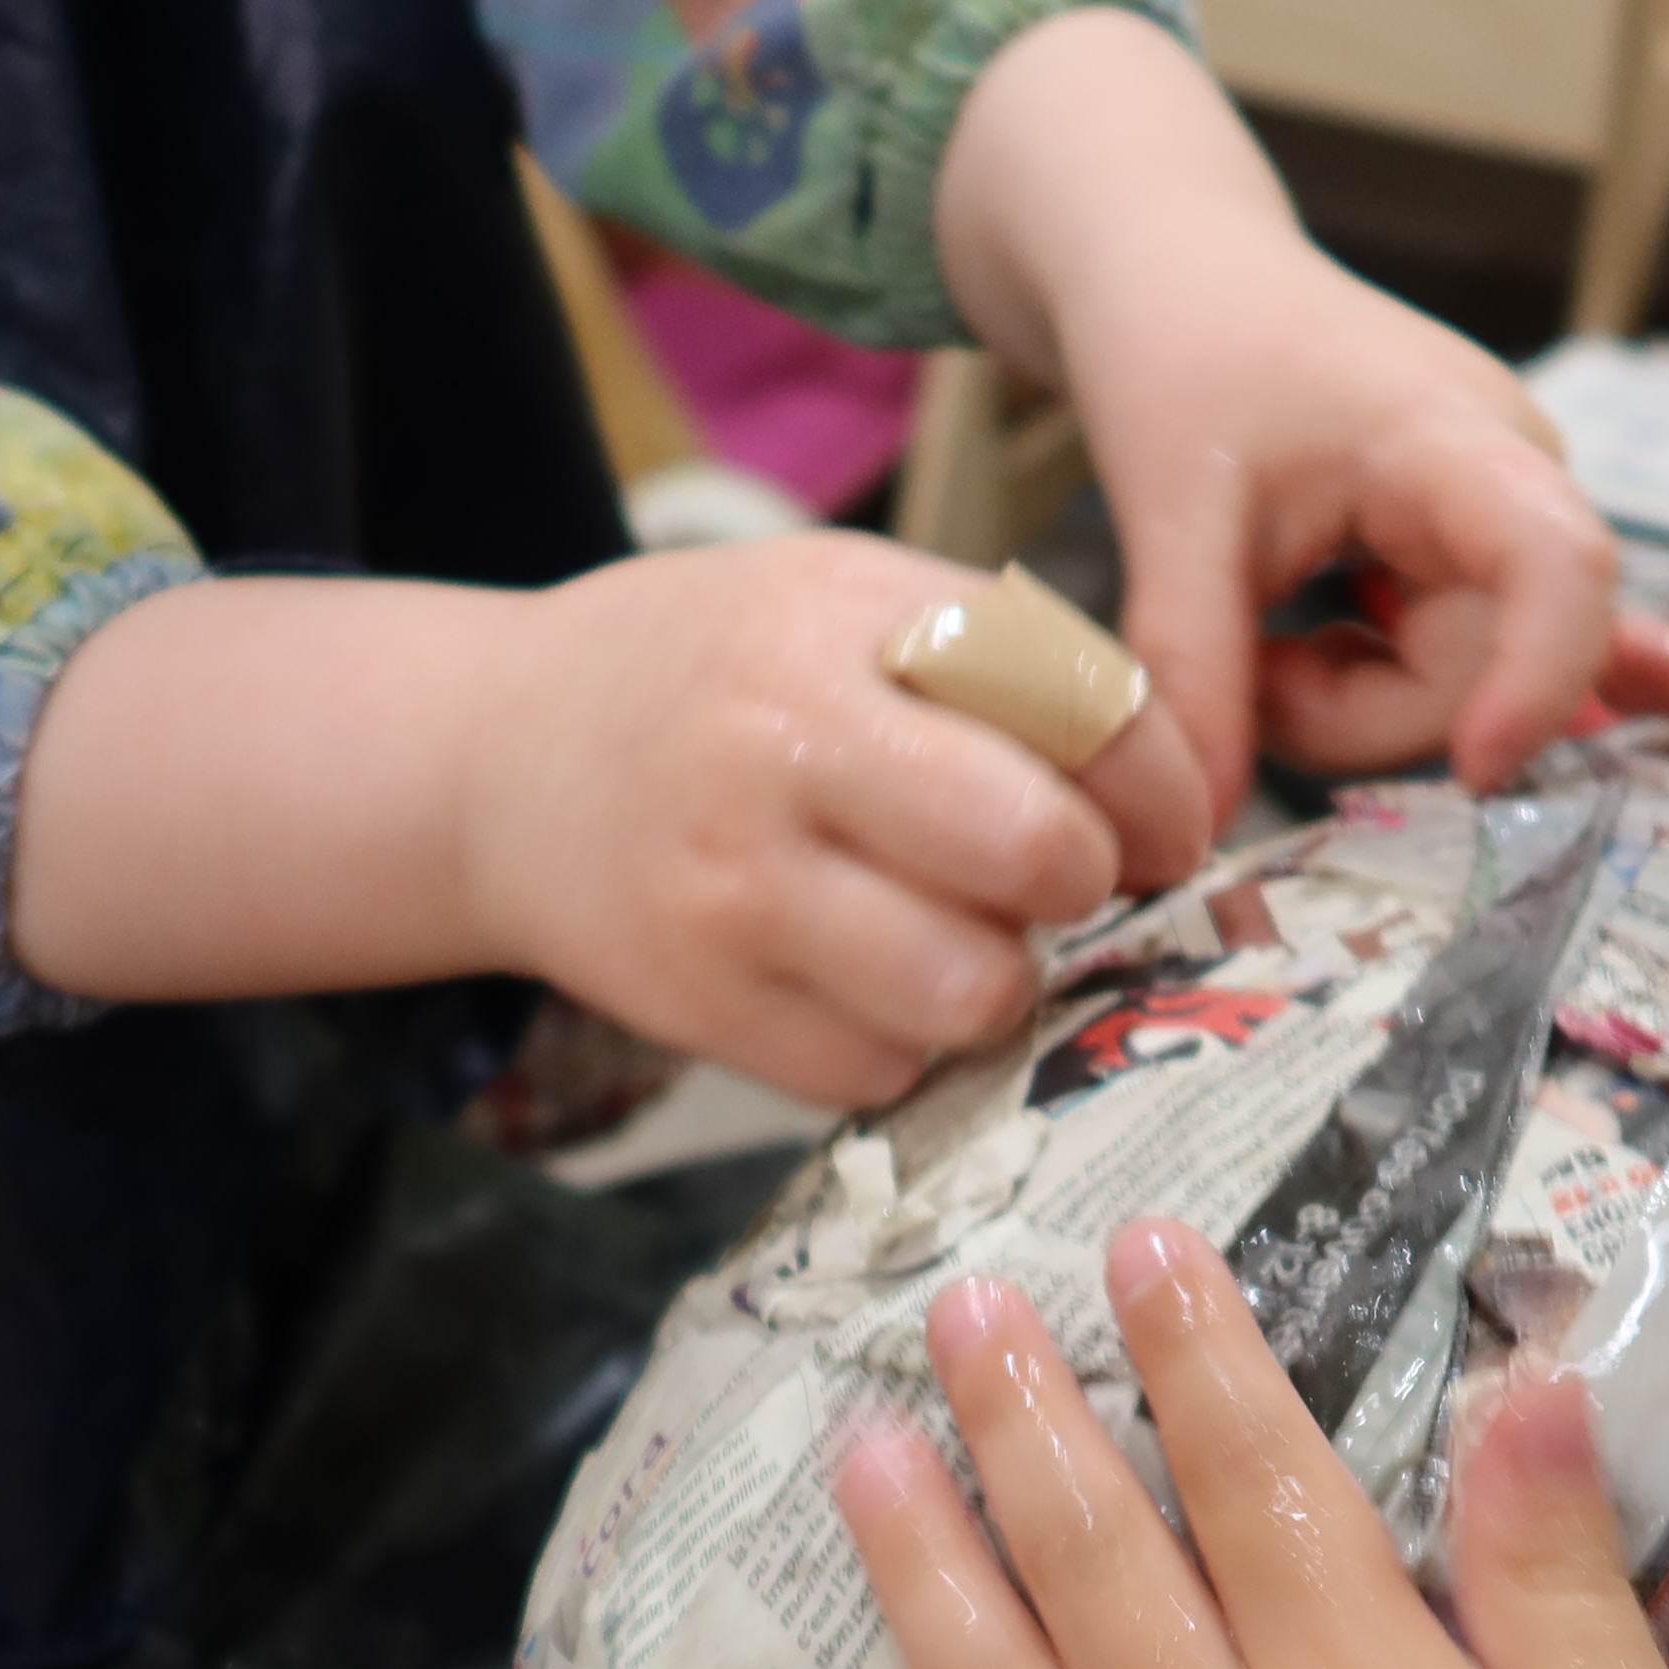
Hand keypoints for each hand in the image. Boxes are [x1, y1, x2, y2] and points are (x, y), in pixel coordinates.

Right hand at [8, 543, 1203, 1109]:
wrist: (493, 760)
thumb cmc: (710, 673)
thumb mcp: (842, 596)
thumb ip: (1001, 659)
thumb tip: (1174, 784)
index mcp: (843, 625)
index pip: (1082, 711)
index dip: (1159, 787)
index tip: (1154, 822)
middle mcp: (781, 748)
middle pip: (1034, 854)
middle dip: (1079, 882)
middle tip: (1050, 880)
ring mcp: (731, 889)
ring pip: (965, 991)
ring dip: (995, 983)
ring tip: (957, 938)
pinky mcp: (695, 1005)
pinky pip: (874, 1073)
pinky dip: (897, 1047)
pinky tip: (861, 983)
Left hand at [934, 12, 1614, 828]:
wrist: (1174, 273)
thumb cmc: (1181, 351)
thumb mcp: (1168, 516)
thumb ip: (1193, 673)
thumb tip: (1195, 832)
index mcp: (1461, 440)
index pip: (1563, 566)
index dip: (1538, 681)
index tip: (1472, 769)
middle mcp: (1513, 476)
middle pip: (1492, 665)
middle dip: (1360, 714)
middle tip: (1244, 678)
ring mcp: (1495, 516)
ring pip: (1458, 683)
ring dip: (1347, 703)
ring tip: (1253, 640)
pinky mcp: (1464, 550)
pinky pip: (1434, 664)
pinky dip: (1352, 678)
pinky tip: (1288, 630)